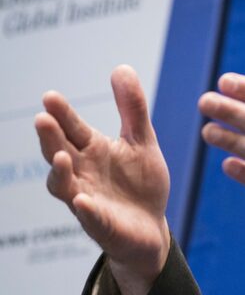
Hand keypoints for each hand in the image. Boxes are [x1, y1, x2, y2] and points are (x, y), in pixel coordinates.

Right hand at [34, 66, 170, 294]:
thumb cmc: (139, 183)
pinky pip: (91, 219)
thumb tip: (121, 67)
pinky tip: (83, 201)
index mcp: (92, 151)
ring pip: (64, 186)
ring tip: (61, 157)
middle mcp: (82, 173)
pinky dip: (87, 211)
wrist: (151, 227)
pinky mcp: (101, 225)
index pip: (72, 129)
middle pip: (59, 153)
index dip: (61, 114)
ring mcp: (87, 200)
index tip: (50, 96)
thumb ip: (132, 108)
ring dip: (60, 172)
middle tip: (42, 119)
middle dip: (50, 138)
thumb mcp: (141, 140)